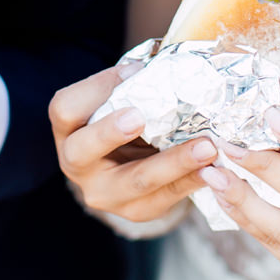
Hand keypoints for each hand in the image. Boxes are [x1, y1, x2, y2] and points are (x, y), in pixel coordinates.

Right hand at [49, 62, 216, 222]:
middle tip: (138, 117)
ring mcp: (103, 193)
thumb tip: (161, 69)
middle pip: (84, 150)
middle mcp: (76, 164)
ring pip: (137, 180)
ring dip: (175, 162)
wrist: (127, 166)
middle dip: (110, 133)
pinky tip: (214, 168)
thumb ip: (131, 86)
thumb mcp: (118, 102)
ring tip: (206, 146)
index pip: (65, 109)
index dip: (95, 89)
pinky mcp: (136, 210)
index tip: (131, 73)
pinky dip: (193, 180)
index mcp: (68, 130)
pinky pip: (166, 197)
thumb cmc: (122, 119)